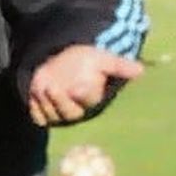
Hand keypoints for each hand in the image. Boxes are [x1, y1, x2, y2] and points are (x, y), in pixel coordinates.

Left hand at [27, 46, 142, 127]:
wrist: (62, 60)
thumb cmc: (85, 62)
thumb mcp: (102, 60)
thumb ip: (119, 66)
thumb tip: (141, 70)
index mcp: (91, 98)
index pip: (88, 100)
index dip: (82, 95)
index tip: (76, 87)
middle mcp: (76, 109)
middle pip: (69, 112)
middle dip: (60, 101)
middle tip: (52, 87)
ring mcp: (58, 112)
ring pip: (52, 114)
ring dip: (45, 100)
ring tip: (42, 84)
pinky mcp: (43, 112)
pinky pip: (38, 115)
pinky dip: (35, 105)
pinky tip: (34, 90)